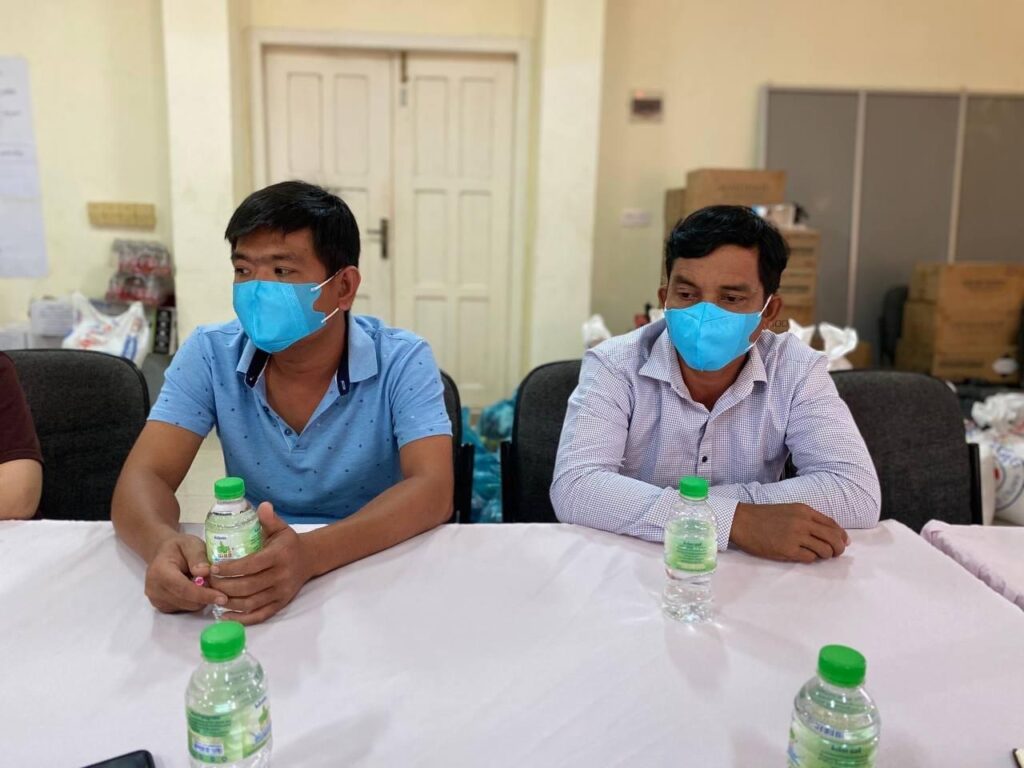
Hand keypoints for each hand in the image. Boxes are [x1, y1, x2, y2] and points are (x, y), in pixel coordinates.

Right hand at [144, 533, 227, 612]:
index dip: (204, 594)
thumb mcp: (191, 544)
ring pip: (188, 607)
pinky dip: (195, 601)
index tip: (223, 597)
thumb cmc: (179, 548)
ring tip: (204, 582)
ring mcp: (156, 600)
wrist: (163, 554)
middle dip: (206, 596)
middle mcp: (154, 589)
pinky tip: (195, 588)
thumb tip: (205, 572)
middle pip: (187, 601)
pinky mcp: (162, 607)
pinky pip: (184, 609)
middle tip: (218, 583)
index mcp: (160, 571)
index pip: (183, 588)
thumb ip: (198, 556)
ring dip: (201, 599)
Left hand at [210, 502, 312, 624]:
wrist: (309, 559)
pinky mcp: (280, 604)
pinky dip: (241, 618)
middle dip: (224, 586)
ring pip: (251, 602)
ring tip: (213, 596)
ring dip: (229, 602)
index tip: (213, 567)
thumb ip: (269, 519)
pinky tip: (225, 615)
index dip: (231, 568)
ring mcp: (281, 592)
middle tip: (208, 582)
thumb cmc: (288, 543)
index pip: (251, 565)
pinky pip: (260, 615)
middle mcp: (281, 576)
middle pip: (248, 586)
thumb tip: (262, 505)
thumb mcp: (280, 528)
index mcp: (278, 556)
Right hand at [729, 502, 848, 562]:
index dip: (841, 536)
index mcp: (805, 511)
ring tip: (817, 555)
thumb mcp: (790, 510)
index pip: (833, 525)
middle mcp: (804, 522)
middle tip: (835, 554)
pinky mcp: (788, 550)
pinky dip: (810, 559)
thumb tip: (830, 534)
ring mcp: (796, 536)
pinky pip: (809, 558)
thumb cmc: (764, 516)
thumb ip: (809, 520)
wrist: (742, 521)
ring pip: (824, 550)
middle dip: (839, 548)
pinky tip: (802, 555)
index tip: (843, 543)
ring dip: (825, 555)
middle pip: (833, 538)